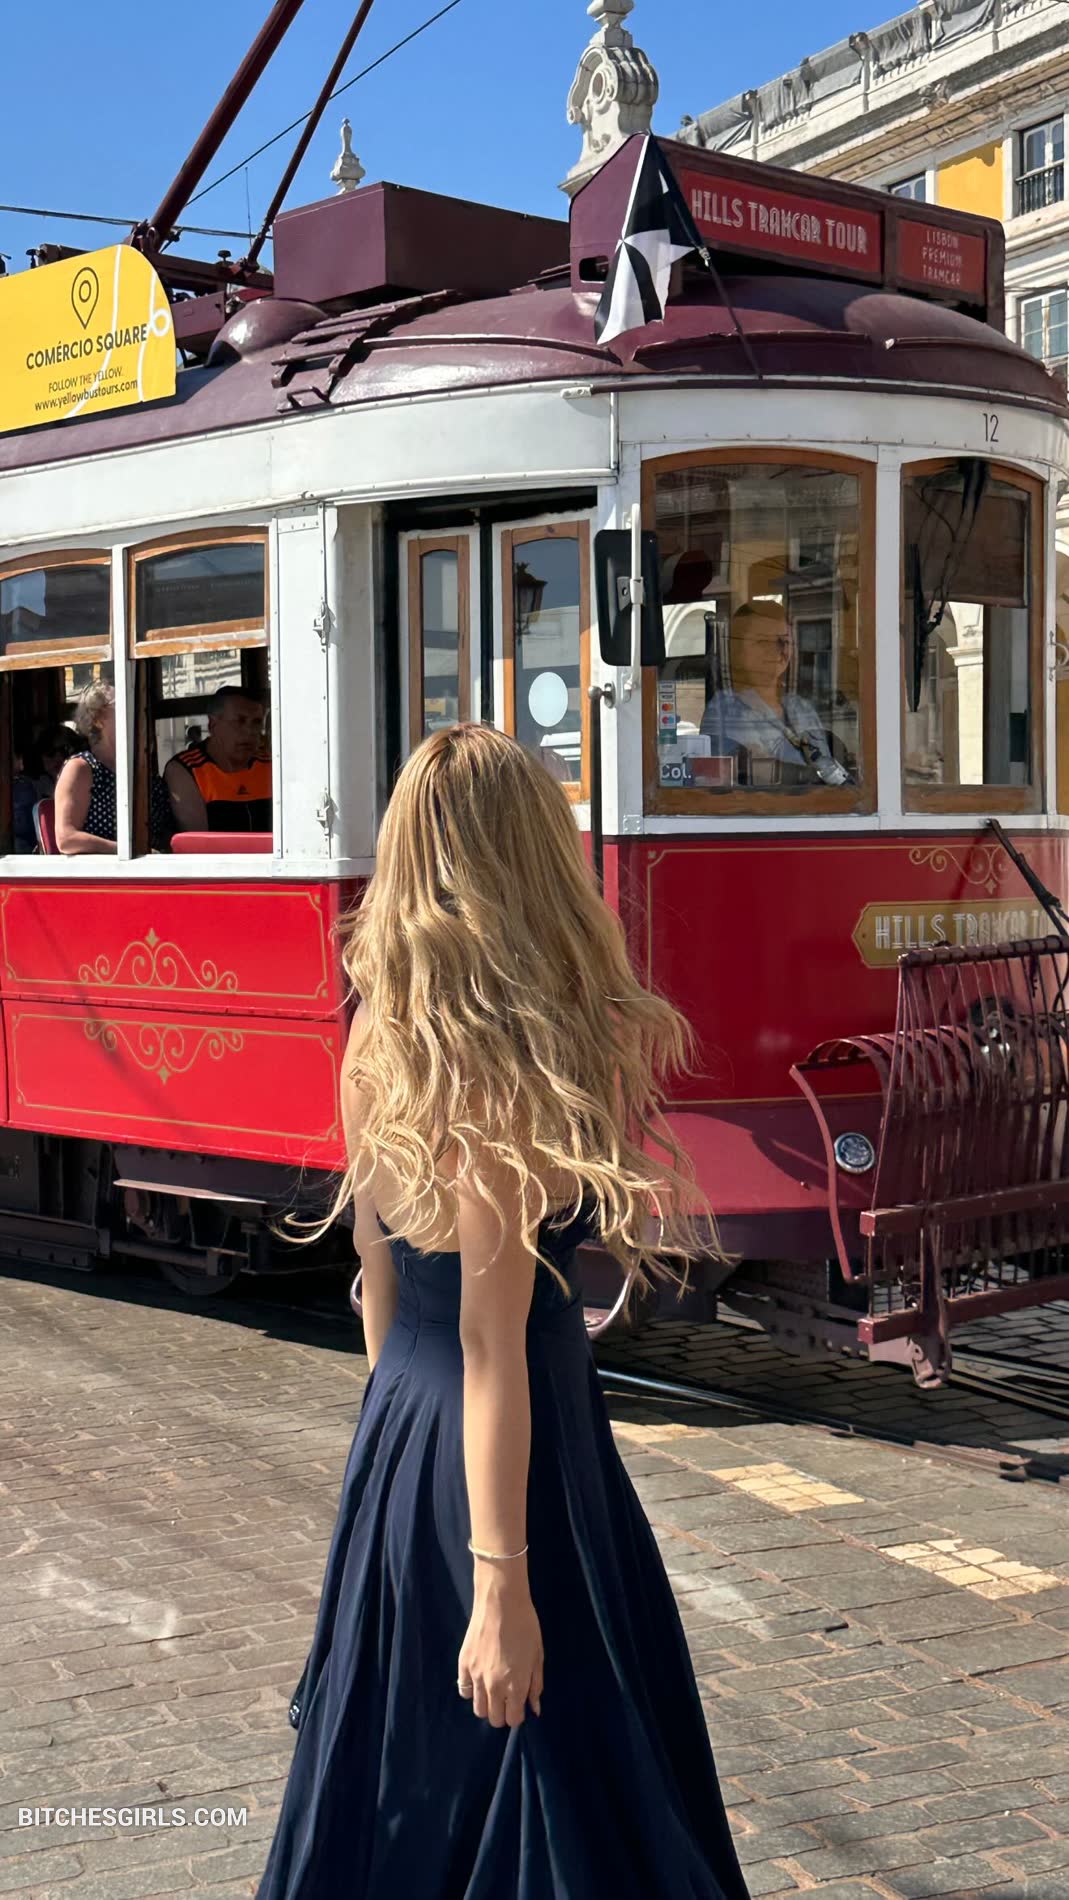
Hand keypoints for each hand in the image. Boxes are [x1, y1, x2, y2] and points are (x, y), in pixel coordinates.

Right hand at [457, 1570, 542, 1727]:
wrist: (501, 1601)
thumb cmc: (526, 1627)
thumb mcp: (538, 1656)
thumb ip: (536, 1685)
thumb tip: (534, 1709)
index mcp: (515, 1686)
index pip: (513, 1719)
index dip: (518, 1714)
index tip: (520, 1703)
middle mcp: (494, 1687)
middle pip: (494, 1719)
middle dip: (503, 1712)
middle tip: (507, 1696)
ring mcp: (475, 1676)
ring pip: (478, 1709)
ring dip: (487, 1705)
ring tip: (493, 1689)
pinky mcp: (463, 1664)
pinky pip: (464, 1690)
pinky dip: (472, 1690)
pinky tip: (480, 1678)